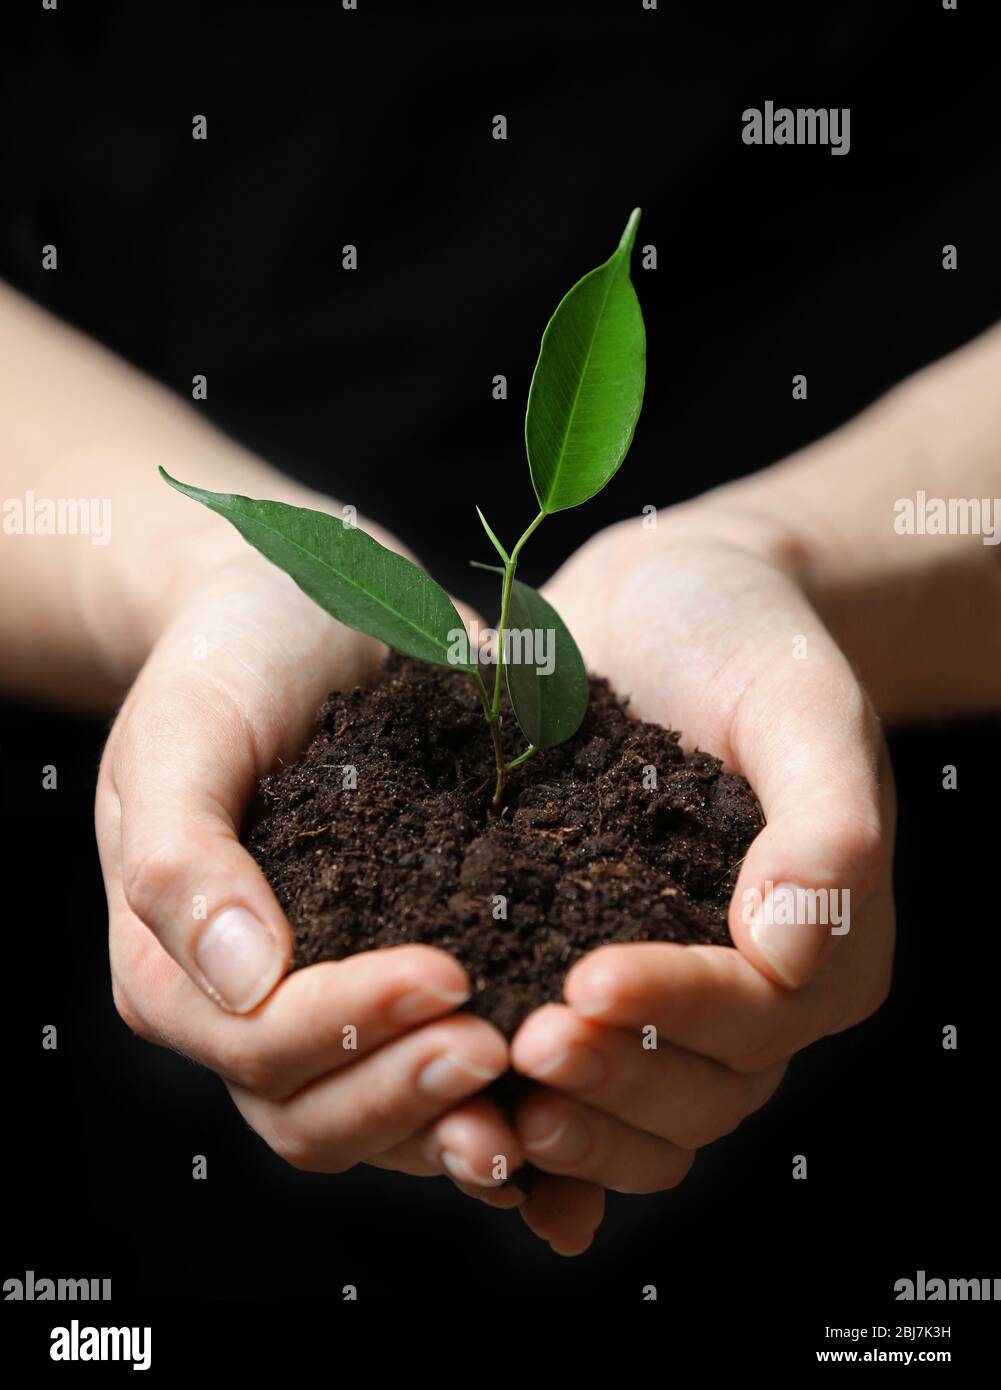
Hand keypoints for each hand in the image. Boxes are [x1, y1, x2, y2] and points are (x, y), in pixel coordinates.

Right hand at [96, 543, 522, 1194]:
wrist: (304, 612)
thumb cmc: (230, 660)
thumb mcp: (184, 733)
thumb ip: (182, 854)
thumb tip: (244, 980)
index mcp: (180, 969)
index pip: (257, 1045)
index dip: (348, 1027)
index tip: (444, 972)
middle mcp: (257, 1009)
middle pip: (317, 1115)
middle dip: (409, 1092)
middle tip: (501, 1045)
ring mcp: (340, 1001)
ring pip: (387, 1120)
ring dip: (460, 1119)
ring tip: (546, 1081)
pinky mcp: (414, 974)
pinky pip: (450, 1071)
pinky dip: (506, 1102)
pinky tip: (576, 1098)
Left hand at [508, 499, 895, 1242]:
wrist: (661, 600)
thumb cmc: (746, 633)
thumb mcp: (802, 700)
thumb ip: (828, 825)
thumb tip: (791, 958)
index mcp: (821, 939)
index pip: (758, 1012)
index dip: (677, 1009)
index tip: (588, 979)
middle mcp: (752, 990)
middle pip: (699, 1091)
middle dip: (615, 1079)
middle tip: (525, 1044)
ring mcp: (670, 993)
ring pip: (640, 1113)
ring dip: (574, 1120)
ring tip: (487, 1091)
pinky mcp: (586, 971)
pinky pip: (579, 1081)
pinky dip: (543, 1135)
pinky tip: (473, 1142)